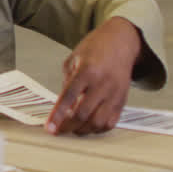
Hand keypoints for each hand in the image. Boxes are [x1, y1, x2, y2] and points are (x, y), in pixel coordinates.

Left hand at [46, 17, 143, 134]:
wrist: (121, 42)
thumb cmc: (95, 48)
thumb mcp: (73, 59)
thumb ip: (67, 83)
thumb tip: (63, 107)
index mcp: (87, 71)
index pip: (69, 97)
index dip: (58, 115)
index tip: (50, 128)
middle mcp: (103, 83)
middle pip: (83, 114)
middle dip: (68, 127)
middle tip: (58, 130)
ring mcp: (115, 94)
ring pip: (98, 122)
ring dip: (83, 130)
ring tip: (73, 127)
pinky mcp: (122, 100)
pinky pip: (110, 122)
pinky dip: (97, 128)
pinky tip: (88, 125)